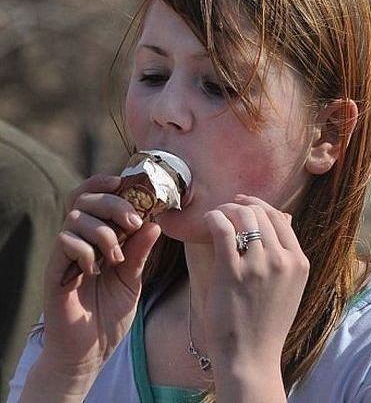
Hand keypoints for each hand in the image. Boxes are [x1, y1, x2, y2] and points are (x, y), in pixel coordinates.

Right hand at [31, 174, 160, 393]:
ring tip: (116, 257)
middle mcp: (79, 241)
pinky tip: (95, 269)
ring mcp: (66, 255)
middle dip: (113, 204)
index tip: (123, 180)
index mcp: (98, 238)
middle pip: (85, 199)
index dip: (105, 184)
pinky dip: (86, 250)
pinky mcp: (55, 270)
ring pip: (76, 217)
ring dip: (103, 231)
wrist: (90, 351)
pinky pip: (65, 242)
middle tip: (133, 221)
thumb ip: (140, 251)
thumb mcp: (133, 278)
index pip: (95, 198)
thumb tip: (154, 224)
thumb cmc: (110, 314)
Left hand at [203, 194, 308, 397]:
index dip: (259, 205)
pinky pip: (222, 229)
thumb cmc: (266, 322)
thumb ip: (287, 252)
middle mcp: (282, 261)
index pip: (280, 217)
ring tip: (214, 217)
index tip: (243, 203)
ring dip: (225, 210)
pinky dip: (213, 218)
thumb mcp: (289, 286)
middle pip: (260, 212)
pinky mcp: (232, 271)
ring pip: (242, 216)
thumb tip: (286, 216)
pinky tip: (207, 222)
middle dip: (240, 205)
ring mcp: (259, 266)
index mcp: (299, 262)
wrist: (250, 357)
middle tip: (225, 209)